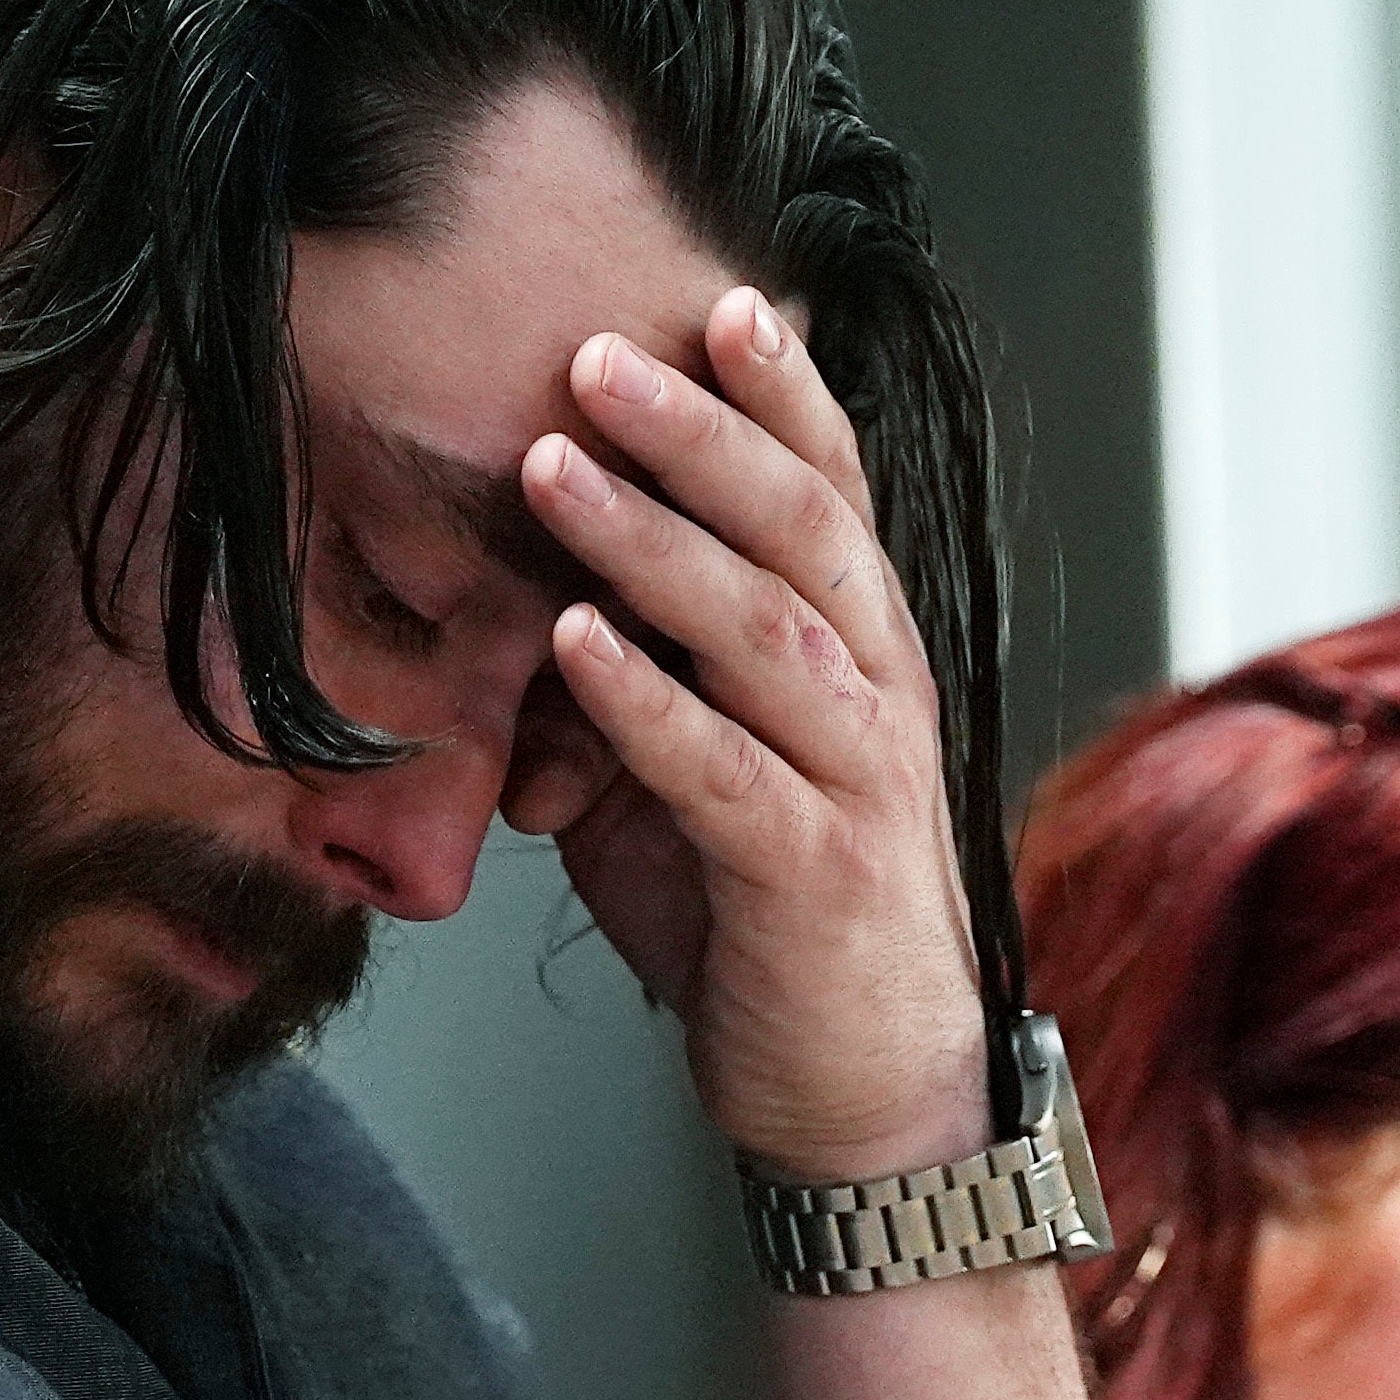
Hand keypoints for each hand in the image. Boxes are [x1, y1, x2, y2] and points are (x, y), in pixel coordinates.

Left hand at [501, 292, 990, 1182]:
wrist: (864, 1101)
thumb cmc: (770, 925)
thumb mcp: (684, 785)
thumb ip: (622, 696)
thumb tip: (521, 623)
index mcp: (860, 654)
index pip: (832, 493)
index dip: (783, 394)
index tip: (715, 298)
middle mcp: (878, 696)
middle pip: (799, 529)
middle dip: (698, 433)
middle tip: (597, 350)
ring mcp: (855, 784)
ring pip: (763, 631)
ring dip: (653, 542)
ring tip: (556, 467)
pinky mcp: (810, 877)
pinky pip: (722, 771)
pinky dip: (645, 703)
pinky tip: (573, 645)